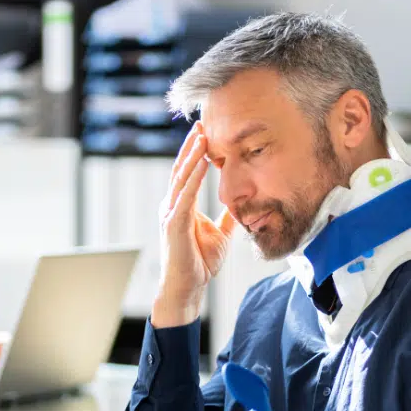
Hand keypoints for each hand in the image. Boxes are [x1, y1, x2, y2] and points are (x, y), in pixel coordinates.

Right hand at [152, 123, 236, 328]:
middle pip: (181, 169)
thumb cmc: (199, 262)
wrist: (187, 288)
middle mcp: (172, 206)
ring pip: (181, 178)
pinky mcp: (174, 225)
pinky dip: (193, 178)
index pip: (187, 173)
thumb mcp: (220, 234)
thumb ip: (227, 217)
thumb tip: (240, 203)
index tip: (206, 132)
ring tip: (202, 136)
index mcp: (181, 206)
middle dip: (191, 146)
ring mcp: (171, 214)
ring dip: (191, 156)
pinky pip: (185, 196)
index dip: (195, 153)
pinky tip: (201, 162)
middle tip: (201, 123)